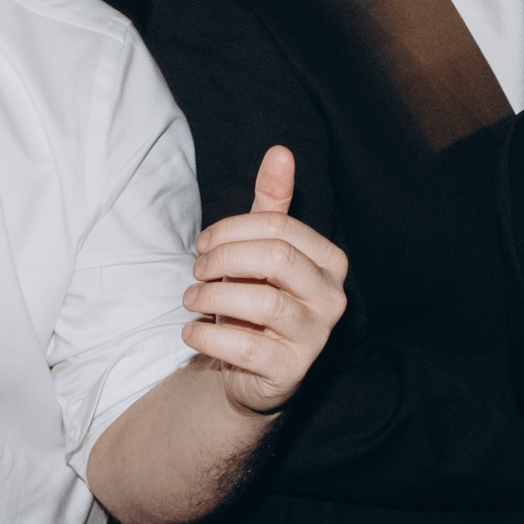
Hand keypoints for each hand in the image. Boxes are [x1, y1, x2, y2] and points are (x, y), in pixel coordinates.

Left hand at [185, 150, 350, 419]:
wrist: (250, 369)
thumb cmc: (256, 298)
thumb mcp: (262, 249)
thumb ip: (272, 202)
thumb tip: (280, 151)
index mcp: (330, 260)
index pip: (279, 227)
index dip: (231, 230)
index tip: (203, 243)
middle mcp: (332, 297)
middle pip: (275, 259)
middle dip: (224, 259)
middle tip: (197, 271)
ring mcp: (316, 337)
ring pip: (263, 304)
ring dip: (213, 296)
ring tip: (191, 299)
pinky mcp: (291, 371)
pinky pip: (247, 349)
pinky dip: (209, 336)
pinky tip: (192, 332)